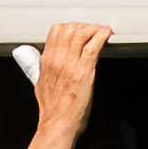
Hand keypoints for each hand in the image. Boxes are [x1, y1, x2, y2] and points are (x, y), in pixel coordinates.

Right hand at [22, 11, 104, 148]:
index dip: (70, 27)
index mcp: (46, 61)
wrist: (58, 123)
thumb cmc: (52, 109)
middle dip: (83, 26)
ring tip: (102, 30)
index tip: (78, 30)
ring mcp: (70, 64)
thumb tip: (44, 61)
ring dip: (94, 28)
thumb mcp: (40, 83)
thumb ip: (42, 69)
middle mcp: (57, 59)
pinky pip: (93, 46)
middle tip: (92, 30)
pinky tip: (107, 34)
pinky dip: (102, 36)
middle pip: (69, 28)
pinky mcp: (84, 71)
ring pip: (81, 33)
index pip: (56, 31)